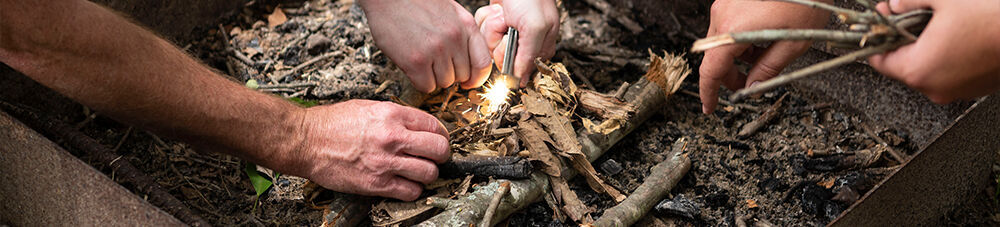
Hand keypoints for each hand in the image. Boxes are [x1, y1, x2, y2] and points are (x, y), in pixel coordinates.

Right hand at [294, 100, 449, 200]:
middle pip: (439, 149)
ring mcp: (386, 162)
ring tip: (418, 171)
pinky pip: (411, 192)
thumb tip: (417, 125)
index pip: (435, 125)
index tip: (438, 139)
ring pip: (429, 173)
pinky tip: (405, 183)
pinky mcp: (377, 184)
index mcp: (392, 115)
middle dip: (441, 154)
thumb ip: (396, 116)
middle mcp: (393, 137)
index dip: (440, 134)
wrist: (306, 141)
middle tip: (435, 157)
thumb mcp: (369, 107)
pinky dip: (412, 190)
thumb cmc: (332, 124)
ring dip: (427, 174)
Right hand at [360, 0, 492, 92]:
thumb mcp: (449, 12)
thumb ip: (462, 33)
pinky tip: (412, 66)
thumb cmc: (414, 1)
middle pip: (462, 76)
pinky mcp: (416, 61)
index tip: (468, 82)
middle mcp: (454, 38)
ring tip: (422, 60)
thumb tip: (468, 59)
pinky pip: (426, 86)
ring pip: (444, 83)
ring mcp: (436, 50)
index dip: (476, 78)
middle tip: (434, 63)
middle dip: (449, 73)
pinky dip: (419, 81)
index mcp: (466, 25)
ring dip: (433, 77)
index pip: (483, 63)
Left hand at [475, 0, 558, 86]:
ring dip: (492, 26)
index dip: (510, 57)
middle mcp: (523, 44)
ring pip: (489, 43)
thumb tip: (521, 82)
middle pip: (499, 57)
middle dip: (499, 39)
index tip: (512, 41)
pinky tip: (497, 10)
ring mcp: (507, 34)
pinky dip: (486, 18)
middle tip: (508, 23)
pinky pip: (482, 30)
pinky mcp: (495, 24)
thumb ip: (528, 56)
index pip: (518, 70)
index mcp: (540, 49)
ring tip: (504, 14)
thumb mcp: (535, 27)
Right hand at [698, 0, 829, 113]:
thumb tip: (754, 87)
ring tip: (764, 54)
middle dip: (730, 74)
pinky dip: (738, 38)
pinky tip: (761, 36)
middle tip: (750, 83)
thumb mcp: (793, 43)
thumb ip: (769, 69)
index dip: (708, 93)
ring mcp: (724, 3)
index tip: (709, 107)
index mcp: (734, 32)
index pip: (711, 71)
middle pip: (714, 56)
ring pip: (721, 41)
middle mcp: (722, 16)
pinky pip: (727, 25)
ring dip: (736, 55)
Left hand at [868, 0, 999, 102]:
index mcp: (917, 69)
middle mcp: (933, 88)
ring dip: (926, 50)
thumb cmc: (993, 18)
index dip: (878, 39)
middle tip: (908, 19)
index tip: (882, 24)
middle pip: (902, 67)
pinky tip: (958, 39)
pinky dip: (947, 59)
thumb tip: (892, 6)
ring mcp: (955, 92)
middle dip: (903, 42)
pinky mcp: (973, 90)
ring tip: (938, 27)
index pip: (878, 61)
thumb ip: (908, 3)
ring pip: (927, 71)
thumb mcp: (943, 0)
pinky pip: (949, 75)